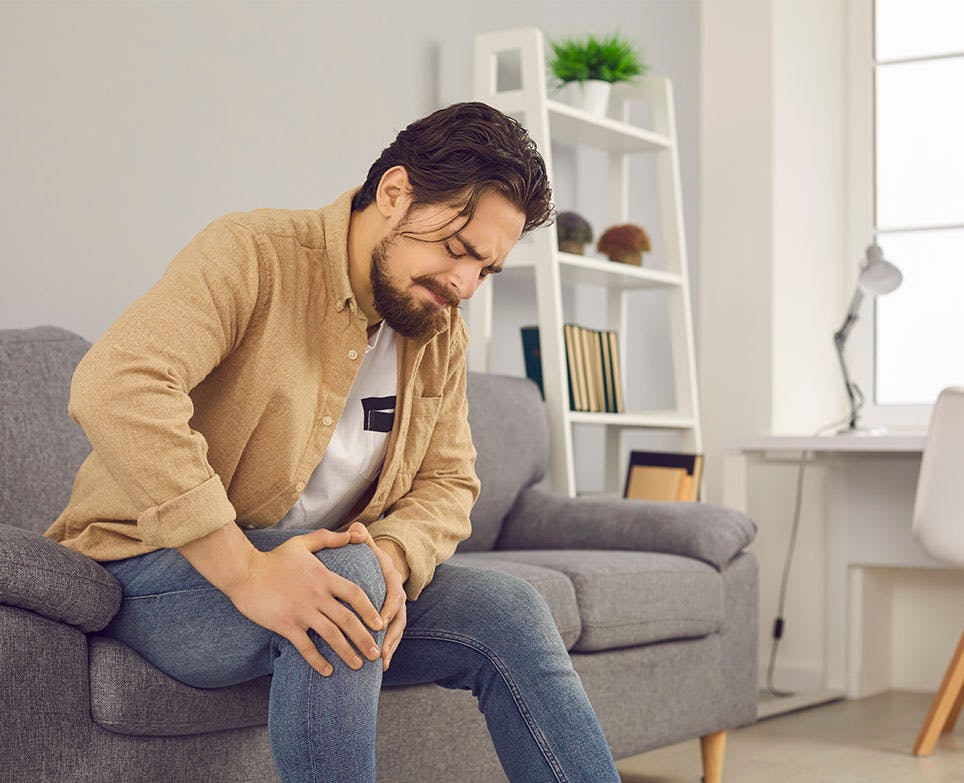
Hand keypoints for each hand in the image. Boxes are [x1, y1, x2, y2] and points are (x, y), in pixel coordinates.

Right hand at [223, 526, 384, 677]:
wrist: (244, 572)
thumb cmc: (274, 558)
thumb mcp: (303, 543)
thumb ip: (329, 538)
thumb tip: (354, 534)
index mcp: (324, 577)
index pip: (355, 595)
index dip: (370, 611)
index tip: (380, 624)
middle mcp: (317, 596)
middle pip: (348, 620)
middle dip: (365, 638)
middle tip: (376, 653)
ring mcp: (302, 612)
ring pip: (331, 636)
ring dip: (347, 653)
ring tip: (358, 665)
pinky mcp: (286, 625)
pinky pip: (306, 647)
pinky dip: (318, 661)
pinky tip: (327, 671)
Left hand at [349, 522, 407, 670]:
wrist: (384, 564)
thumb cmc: (371, 557)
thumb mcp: (368, 545)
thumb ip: (362, 538)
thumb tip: (356, 529)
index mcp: (393, 581)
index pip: (394, 596)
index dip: (388, 610)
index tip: (379, 623)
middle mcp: (399, 597)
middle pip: (399, 619)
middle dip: (390, 636)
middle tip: (379, 650)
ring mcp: (398, 611)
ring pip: (397, 632)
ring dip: (390, 648)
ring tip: (380, 663)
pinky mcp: (393, 621)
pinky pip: (393, 638)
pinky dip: (389, 651)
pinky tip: (382, 667)